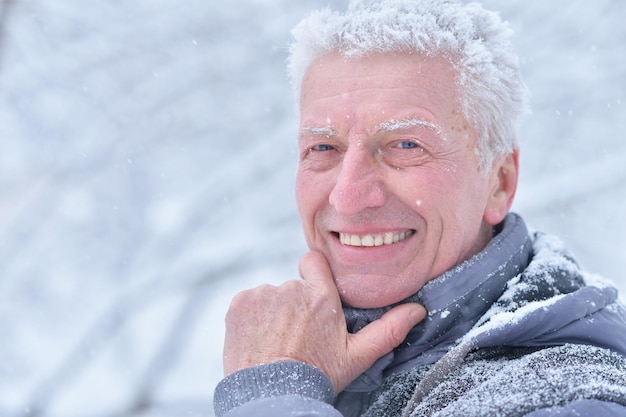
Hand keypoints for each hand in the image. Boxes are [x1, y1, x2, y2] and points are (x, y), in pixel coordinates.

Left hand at [223, 251, 425, 392]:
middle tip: (296, 336)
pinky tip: (259, 340)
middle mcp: (292, 288)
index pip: (313, 262)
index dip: (312, 275)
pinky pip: (248, 302)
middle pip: (292, 287)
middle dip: (294, 306)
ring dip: (272, 313)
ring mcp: (264, 294)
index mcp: (322, 297)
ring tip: (276, 343)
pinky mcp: (240, 303)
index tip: (312, 295)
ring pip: (270, 296)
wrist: (273, 395)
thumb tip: (418, 310)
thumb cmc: (317, 376)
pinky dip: (251, 317)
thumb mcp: (357, 356)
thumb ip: (388, 329)